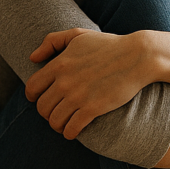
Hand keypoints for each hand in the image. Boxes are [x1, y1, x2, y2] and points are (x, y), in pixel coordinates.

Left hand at [25, 28, 150, 138]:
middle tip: (55, 114)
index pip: (32, 87)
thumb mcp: (77, 35)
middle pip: (42, 107)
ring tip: (63, 125)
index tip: (40, 100)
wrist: (137, 56)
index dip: (33, 97)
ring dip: (57, 126)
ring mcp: (78, 96)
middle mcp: (64, 82)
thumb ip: (52, 41)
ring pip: (54, 120)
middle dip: (46, 113)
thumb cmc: (108, 45)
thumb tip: (32, 58)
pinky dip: (69, 133)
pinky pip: (71, 128)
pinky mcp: (93, 108)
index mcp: (58, 64)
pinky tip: (73, 132)